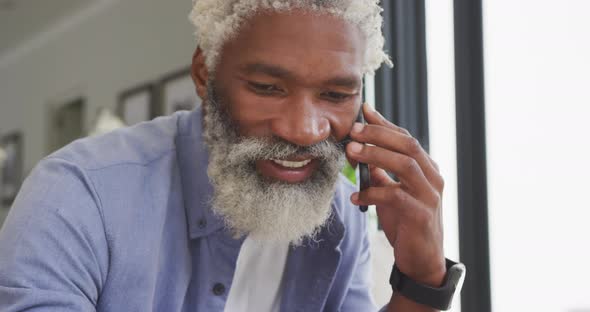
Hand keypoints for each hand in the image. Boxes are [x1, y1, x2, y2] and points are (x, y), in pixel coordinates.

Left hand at [346, 103, 445, 285]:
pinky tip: (356, 197)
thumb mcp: (392, 192)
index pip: (406, 138)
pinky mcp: (422, 215)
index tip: (364, 110)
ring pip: (406, 165)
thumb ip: (381, 172)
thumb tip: (358, 149)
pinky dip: (373, 193)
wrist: (422, 260)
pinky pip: (396, 197)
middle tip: (353, 130)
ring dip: (376, 155)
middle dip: (378, 134)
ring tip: (352, 153)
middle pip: (408, 145)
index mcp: (427, 168)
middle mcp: (433, 178)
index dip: (384, 124)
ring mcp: (430, 196)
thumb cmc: (406, 223)